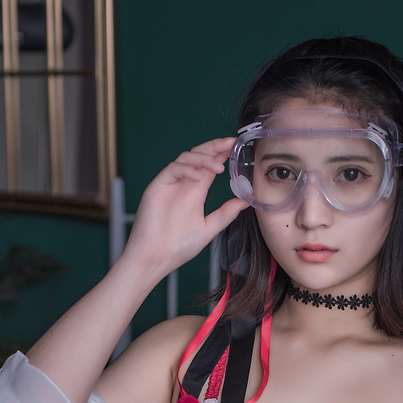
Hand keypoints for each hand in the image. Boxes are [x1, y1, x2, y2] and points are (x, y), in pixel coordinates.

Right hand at [123, 137, 249, 278]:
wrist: (157, 259)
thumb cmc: (178, 247)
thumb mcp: (208, 228)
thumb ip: (225, 214)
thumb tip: (245, 201)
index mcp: (195, 192)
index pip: (210, 166)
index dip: (222, 154)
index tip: (237, 147)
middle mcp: (183, 184)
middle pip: (199, 156)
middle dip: (215, 147)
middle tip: (230, 143)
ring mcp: (170, 184)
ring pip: (186, 158)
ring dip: (203, 158)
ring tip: (218, 166)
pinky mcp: (157, 186)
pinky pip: (172, 169)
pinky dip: (186, 169)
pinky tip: (199, 176)